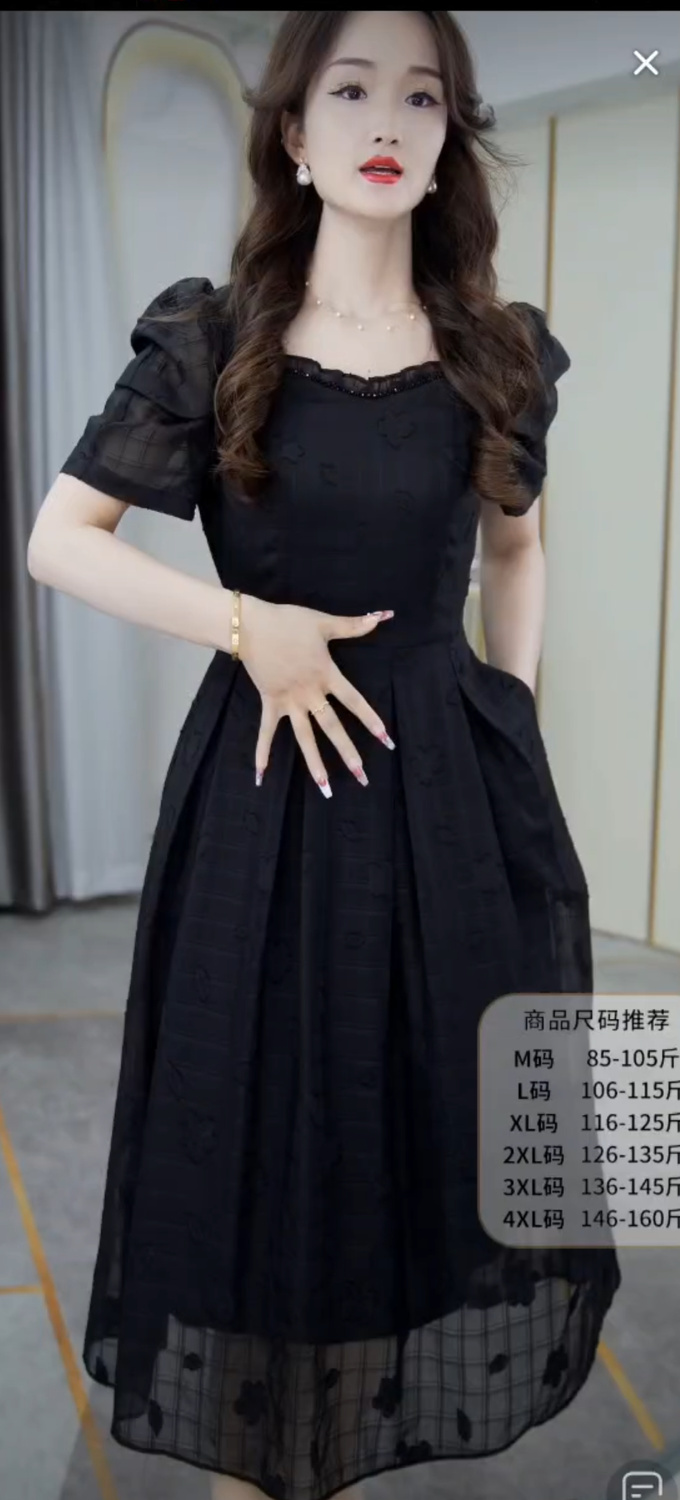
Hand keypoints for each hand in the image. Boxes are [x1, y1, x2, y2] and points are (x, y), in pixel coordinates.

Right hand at [238, 595, 395, 794]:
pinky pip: (266, 732)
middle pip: (332, 728)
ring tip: (325, 787)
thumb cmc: (288, 622)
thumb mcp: (324, 623)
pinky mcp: (270, 702)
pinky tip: (261, 776)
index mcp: (326, 675)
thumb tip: (385, 615)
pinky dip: (263, 753)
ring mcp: (289, 701)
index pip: (354, 702)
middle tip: (362, 776)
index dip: (370, 720)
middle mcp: (309, 694)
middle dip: (348, 753)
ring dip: (314, 763)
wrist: (250, 626)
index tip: (385, 740)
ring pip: (304, 737)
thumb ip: (354, 624)